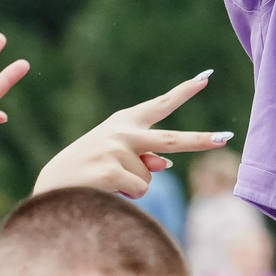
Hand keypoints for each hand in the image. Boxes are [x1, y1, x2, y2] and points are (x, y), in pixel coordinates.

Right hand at [34, 71, 231, 198]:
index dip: (184, 91)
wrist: (50, 190)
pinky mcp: (112, 170)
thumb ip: (143, 157)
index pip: (159, 105)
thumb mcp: (115, 158)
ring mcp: (116, 150)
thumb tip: (167, 164)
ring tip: (106, 183)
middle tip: (226, 138)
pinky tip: (104, 191)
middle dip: (200, 140)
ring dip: (134, 187)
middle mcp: (122, 132)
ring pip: (150, 177)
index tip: (206, 76)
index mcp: (123, 123)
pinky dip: (127, 198)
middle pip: (172, 139)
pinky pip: (140, 190)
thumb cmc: (86, 173)